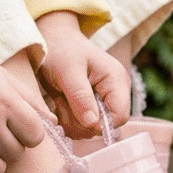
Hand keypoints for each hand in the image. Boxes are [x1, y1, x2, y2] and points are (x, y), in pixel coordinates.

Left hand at [36, 11, 130, 137]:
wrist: (53, 43)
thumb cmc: (61, 51)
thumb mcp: (67, 72)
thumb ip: (80, 97)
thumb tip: (93, 124)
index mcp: (117, 80)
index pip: (120, 116)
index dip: (99, 123)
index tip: (77, 115)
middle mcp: (115, 93)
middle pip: (106, 126)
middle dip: (81, 121)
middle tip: (63, 103)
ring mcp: (104, 100)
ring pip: (92, 129)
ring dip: (72, 121)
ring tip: (61, 100)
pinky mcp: (93, 107)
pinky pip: (83, 127)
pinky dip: (69, 121)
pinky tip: (61, 105)